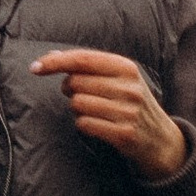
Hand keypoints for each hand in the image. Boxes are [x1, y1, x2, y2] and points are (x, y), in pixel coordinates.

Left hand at [32, 45, 189, 182]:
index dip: (56, 62)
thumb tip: (52, 56)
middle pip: (75, 82)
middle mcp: (129, 87)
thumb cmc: (131, 103)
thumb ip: (88, 66)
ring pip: (77, 104)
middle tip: (81, 95)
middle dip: (70, 89)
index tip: (35, 67)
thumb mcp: (119, 79)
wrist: (160, 139)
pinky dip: (83, 124)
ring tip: (94, 111)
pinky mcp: (123, 134)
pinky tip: (96, 125)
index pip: (83, 59)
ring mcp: (128, 111)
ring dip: (77, 109)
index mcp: (127, 67)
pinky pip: (84, 124)